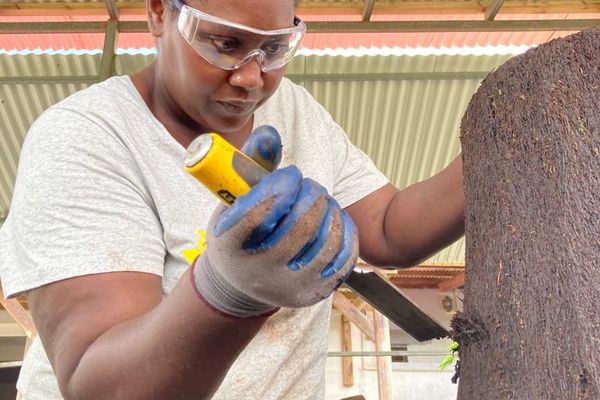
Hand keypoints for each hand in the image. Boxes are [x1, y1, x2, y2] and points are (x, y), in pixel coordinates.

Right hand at [192, 126, 357, 316]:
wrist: (241, 286)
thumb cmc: (239, 234)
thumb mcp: (233, 202)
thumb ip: (251, 165)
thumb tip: (270, 133)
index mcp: (230, 246)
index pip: (256, 214)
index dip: (280, 187)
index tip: (290, 174)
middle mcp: (259, 272)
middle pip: (298, 227)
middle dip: (311, 195)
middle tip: (310, 185)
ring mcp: (289, 286)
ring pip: (325, 241)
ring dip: (329, 211)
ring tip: (322, 201)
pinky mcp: (313, 293)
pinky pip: (343, 258)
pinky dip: (344, 232)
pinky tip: (335, 219)